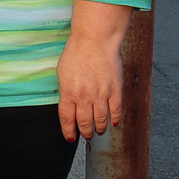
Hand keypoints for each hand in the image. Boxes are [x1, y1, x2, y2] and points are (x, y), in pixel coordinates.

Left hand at [56, 0, 131, 141]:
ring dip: (100, 128)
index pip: (67, 119)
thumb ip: (65, 91)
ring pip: (101, 120)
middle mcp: (84, 97)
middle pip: (85, 122)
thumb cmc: (76, 53)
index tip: (70, 138)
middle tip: (87, 136)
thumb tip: (68, 104)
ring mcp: (101, 95)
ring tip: (99, 131)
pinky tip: (113, 123)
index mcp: (68, 93)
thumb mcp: (62, 73)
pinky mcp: (115, 90)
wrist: (95, 41)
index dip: (69, 131)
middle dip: (85, 132)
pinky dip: (114, 119)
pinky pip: (116, 110)